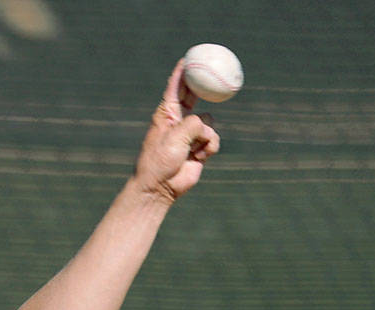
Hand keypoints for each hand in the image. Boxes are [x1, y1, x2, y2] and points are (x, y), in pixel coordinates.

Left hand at [133, 60, 221, 203]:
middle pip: (194, 97)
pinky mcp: (200, 147)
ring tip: (193, 148)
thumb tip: (206, 125)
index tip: (187, 58)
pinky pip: (214, 139)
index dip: (182, 72)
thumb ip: (193, 123)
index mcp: (166, 114)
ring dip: (205, 136)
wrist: (160, 187)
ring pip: (210, 122)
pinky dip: (209, 148)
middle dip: (203, 87)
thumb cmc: (160, 160)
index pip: (175, 88)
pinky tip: (198, 158)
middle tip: (213, 74)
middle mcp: (178, 121)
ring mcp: (190, 134)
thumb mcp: (176, 136)